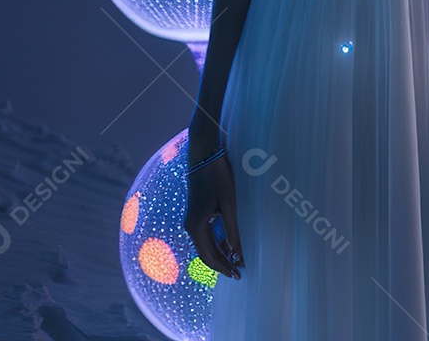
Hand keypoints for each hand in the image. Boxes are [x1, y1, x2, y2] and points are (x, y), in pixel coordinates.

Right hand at [183, 151, 244, 279]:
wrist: (203, 153)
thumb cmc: (217, 176)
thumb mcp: (229, 203)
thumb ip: (232, 229)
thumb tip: (237, 253)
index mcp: (196, 226)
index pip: (209, 257)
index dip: (223, 268)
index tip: (238, 275)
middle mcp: (190, 225)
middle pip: (206, 252)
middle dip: (222, 264)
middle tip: (239, 272)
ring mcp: (191, 218)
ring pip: (206, 243)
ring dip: (220, 253)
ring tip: (236, 260)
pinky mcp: (196, 211)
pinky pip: (205, 233)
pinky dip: (217, 242)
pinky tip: (228, 244)